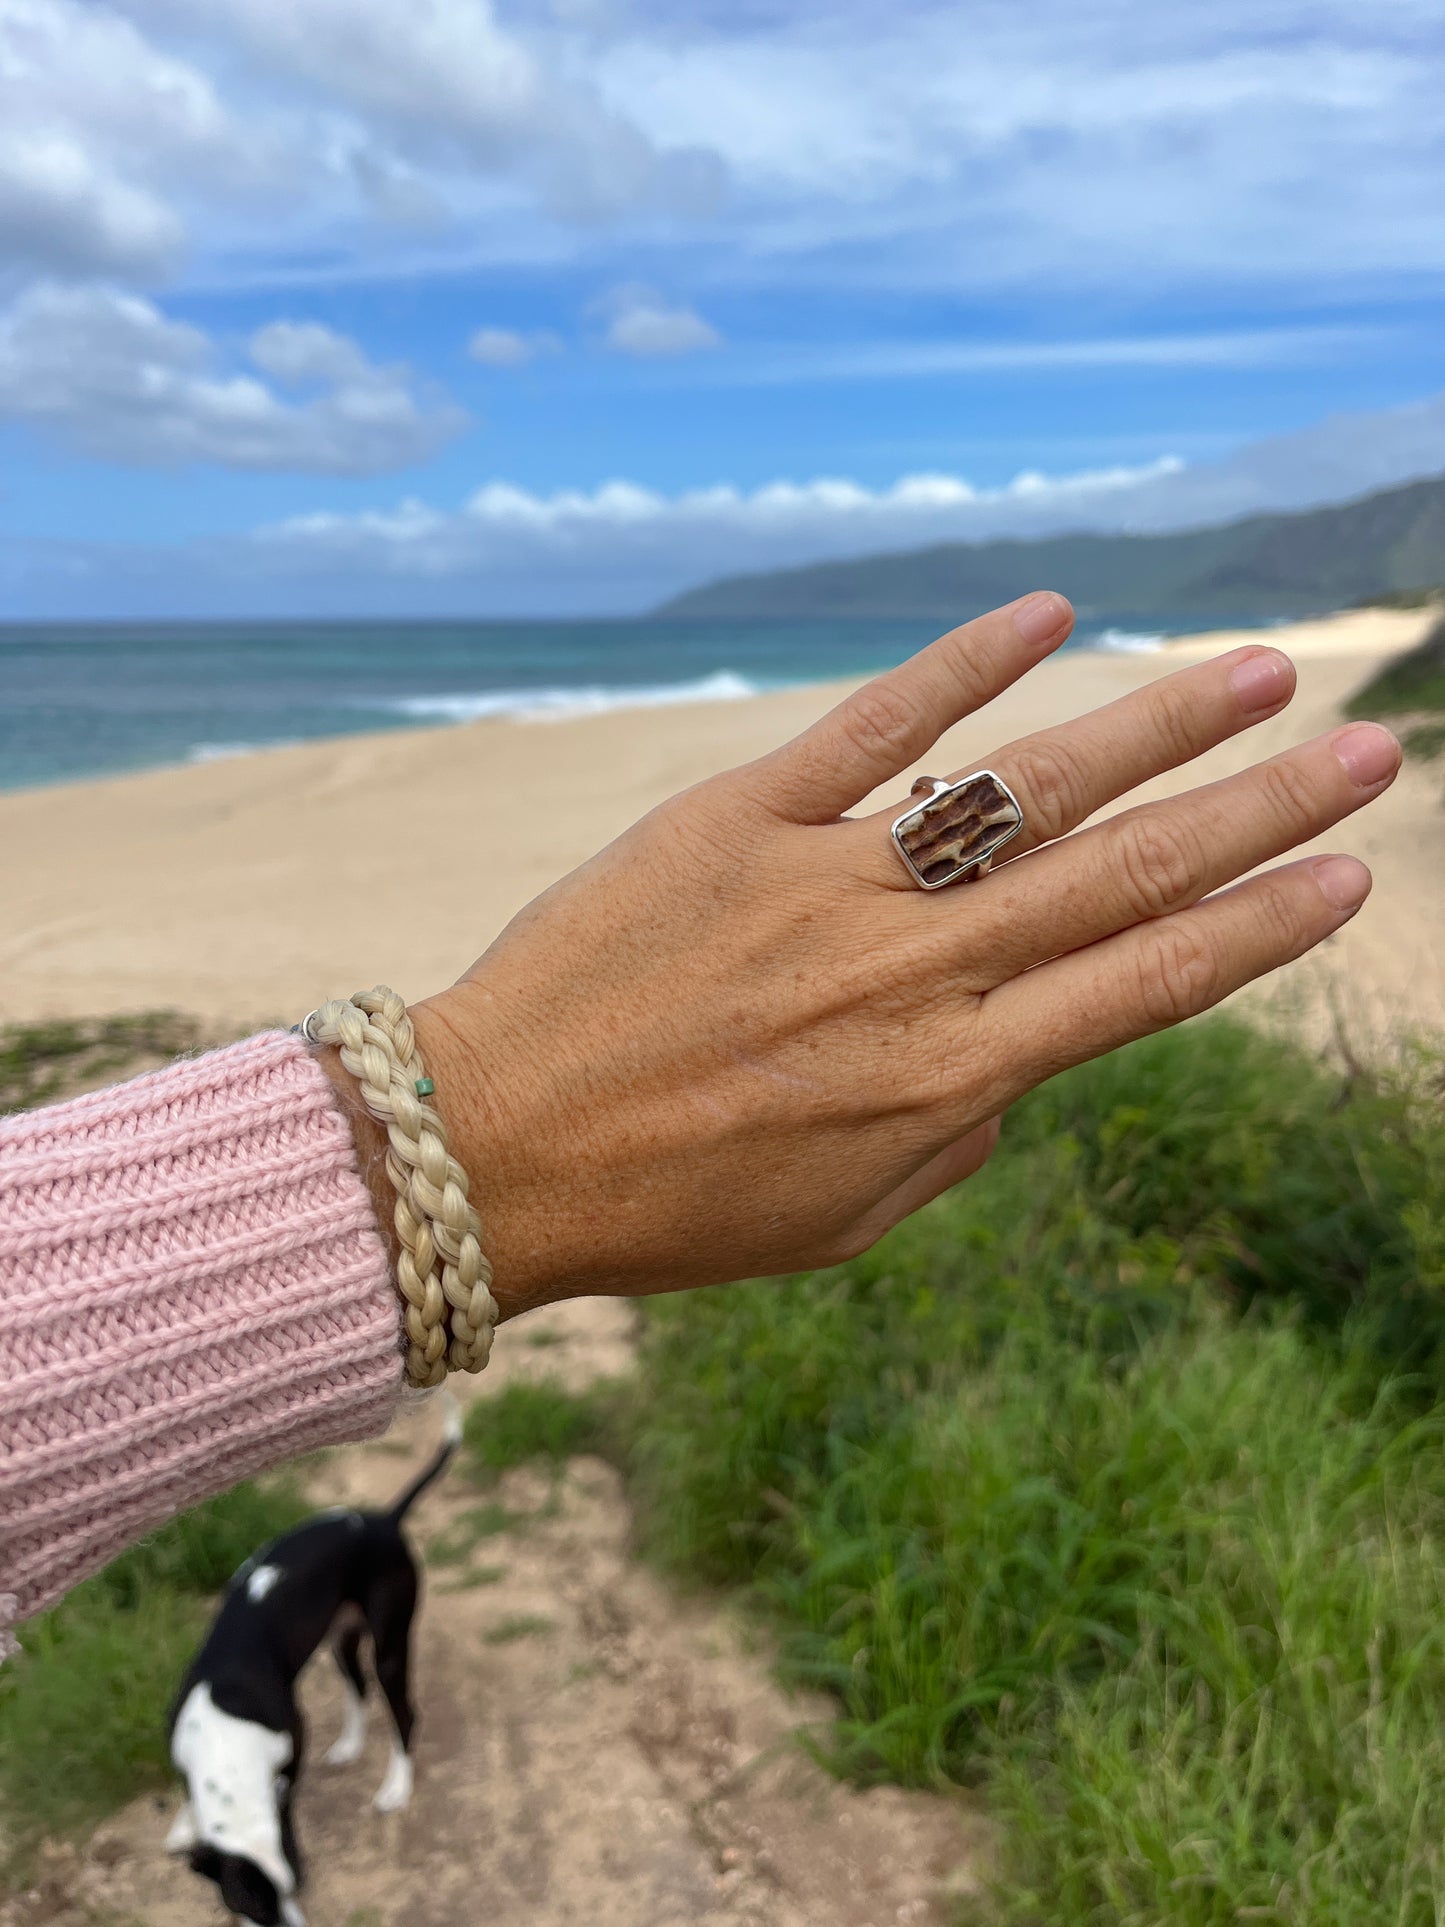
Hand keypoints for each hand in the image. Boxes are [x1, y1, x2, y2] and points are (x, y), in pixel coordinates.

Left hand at [409, 592, 1398, 1319]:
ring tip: (1261, 675)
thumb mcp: (841, 1218)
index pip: (1141, 986)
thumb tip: (1032, 1051)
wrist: (491, 1148)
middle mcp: (908, 976)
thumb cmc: (673, 1203)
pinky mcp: (732, 819)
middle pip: (1120, 876)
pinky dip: (960, 667)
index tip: (1344, 879)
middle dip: (1258, 812)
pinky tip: (1049, 612)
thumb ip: (960, 1135)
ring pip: (1021, 793)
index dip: (1256, 929)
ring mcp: (824, 886)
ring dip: (1156, 727)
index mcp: (945, 1081)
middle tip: (1368, 755)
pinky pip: (868, 731)